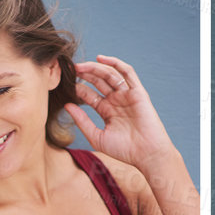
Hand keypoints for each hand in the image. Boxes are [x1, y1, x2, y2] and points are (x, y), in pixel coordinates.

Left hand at [66, 55, 175, 171]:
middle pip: (98, 81)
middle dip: (84, 74)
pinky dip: (115, 63)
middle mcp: (117, 101)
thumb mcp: (98, 137)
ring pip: (109, 74)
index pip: (90, 94)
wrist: (148, 155)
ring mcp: (127, 95)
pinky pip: (127, 72)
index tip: (65, 84)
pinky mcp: (138, 92)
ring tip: (81, 66)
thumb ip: (82, 122)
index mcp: (107, 111)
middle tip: (71, 70)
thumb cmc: (125, 151)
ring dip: (95, 68)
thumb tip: (66, 105)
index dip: (78, 88)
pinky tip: (100, 59)